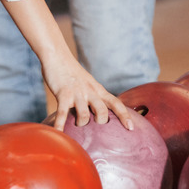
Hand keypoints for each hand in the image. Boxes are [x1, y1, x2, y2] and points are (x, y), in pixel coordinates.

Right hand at [1, 0, 132, 131]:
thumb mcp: (87, 83)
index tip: (131, 128)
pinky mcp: (63, 94)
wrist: (57, 55)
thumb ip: (93, 96)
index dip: (124, 116)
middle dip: (101, 123)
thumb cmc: (71, 72)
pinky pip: (62, 113)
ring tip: (76, 128)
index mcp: (98, 89)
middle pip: (102, 111)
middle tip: (95, 131)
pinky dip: (60, 125)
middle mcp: (90, 91)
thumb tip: (95, 113)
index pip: (116, 103)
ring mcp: (77, 93)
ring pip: (84, 115)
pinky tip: (58, 133)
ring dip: (81, 124)